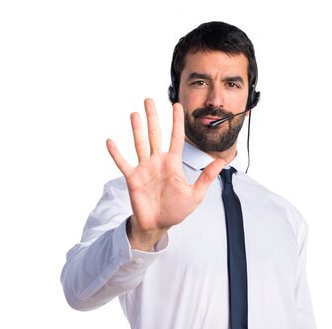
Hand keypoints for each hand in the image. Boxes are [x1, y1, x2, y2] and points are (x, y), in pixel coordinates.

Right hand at [106, 98, 225, 250]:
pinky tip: (110, 141)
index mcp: (173, 164)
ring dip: (136, 129)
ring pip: (140, 144)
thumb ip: (206, 178)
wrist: (158, 225)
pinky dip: (116, 153)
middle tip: (149, 99)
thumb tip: (222, 162)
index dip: (177, 122)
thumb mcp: (195, 195)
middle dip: (153, 117)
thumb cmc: (176, 210)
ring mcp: (144, 169)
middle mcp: (157, 162)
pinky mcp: (133, 178)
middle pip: (155, 135)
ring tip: (134, 113)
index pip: (176, 138)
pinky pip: (123, 163)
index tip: (177, 105)